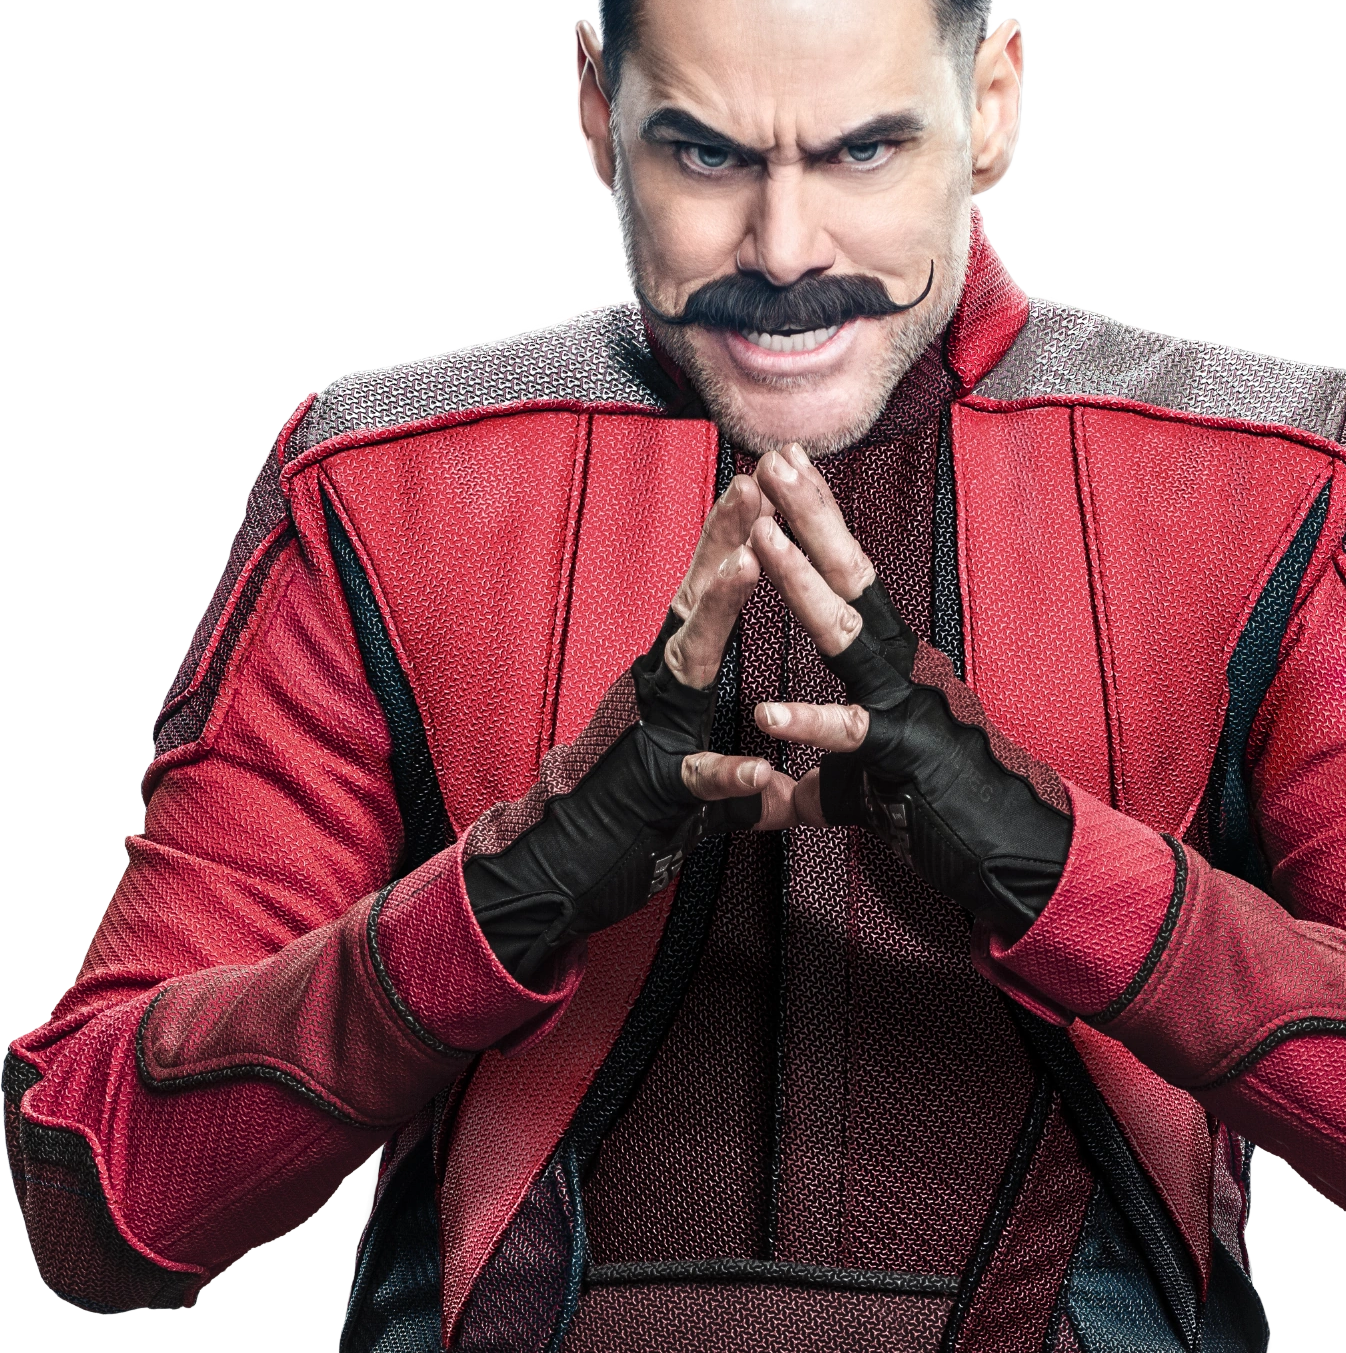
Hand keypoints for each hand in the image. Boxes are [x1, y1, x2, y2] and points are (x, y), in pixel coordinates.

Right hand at [464, 477, 797, 982]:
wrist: (564, 872)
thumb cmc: (630, 818)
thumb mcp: (695, 778)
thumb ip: (738, 774)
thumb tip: (775, 774)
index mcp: (673, 680)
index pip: (705, 595)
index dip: (730, 537)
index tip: (760, 480)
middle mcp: (658, 692)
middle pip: (696, 601)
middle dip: (728, 539)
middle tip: (760, 481)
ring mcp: (655, 734)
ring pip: (688, 662)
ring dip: (720, 613)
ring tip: (752, 564)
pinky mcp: (657, 791)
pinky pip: (696, 778)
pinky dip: (726, 773)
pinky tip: (758, 767)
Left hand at [744, 445, 1072, 933]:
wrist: (1001, 849)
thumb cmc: (931, 812)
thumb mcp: (847, 794)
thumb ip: (802, 790)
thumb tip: (763, 804)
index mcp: (886, 662)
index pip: (845, 577)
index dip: (814, 522)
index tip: (786, 468)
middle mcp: (898, 667)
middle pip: (848, 576)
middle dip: (810, 515)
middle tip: (775, 457)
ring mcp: (904, 704)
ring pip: (846, 633)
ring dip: (802, 584)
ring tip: (762, 538)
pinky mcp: (902, 755)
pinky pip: (850, 734)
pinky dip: (808, 722)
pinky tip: (767, 710)